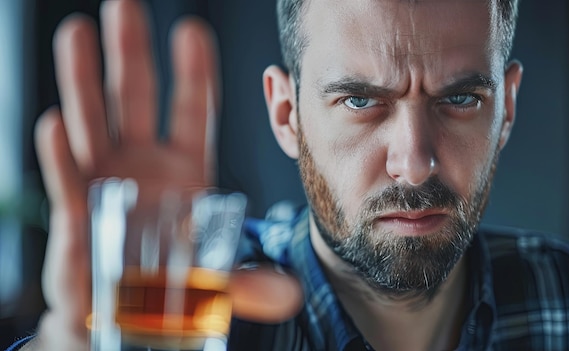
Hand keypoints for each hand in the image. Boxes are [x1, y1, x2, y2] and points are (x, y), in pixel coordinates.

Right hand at [32, 1, 300, 349]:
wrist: (125, 316)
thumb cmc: (170, 287)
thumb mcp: (214, 284)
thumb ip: (247, 286)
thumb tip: (288, 295)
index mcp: (185, 173)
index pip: (192, 113)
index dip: (193, 74)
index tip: (193, 33)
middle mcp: (143, 168)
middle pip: (136, 101)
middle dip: (130, 55)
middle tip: (125, 6)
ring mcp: (106, 183)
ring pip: (93, 124)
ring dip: (83, 82)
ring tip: (76, 34)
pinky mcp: (76, 213)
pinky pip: (66, 179)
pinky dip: (59, 154)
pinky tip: (55, 123)